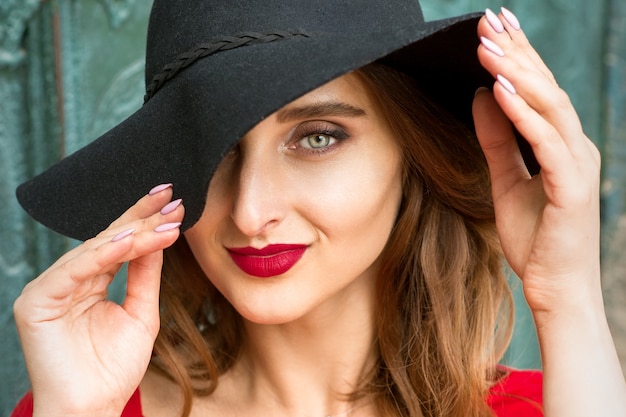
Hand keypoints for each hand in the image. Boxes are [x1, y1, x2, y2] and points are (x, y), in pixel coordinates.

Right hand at [13, 184, 183, 416]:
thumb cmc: (114, 368)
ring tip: (164, 220)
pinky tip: (131, 239)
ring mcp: (50, 289)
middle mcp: (67, 281)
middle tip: (171, 197)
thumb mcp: (141, 312)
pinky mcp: (37, 301)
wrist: (93, 410)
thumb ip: (145, 274)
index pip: (119, 244)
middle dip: (141, 217)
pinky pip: (75, 269)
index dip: (145, 221)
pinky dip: (104, 253)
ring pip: (96, 250)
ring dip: (133, 233)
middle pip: (107, 239)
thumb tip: (158, 236)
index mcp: (88, 282)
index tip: (174, 203)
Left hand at [472, 9, 601, 314]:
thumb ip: (497, 139)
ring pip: (550, 108)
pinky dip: (525, 115)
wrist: (554, 289)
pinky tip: (502, 91)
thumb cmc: (535, 239)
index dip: (517, 56)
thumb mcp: (505, 181)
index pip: (537, 90)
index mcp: (560, 145)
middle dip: (517, 52)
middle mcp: (575, 147)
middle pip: (545, 89)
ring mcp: (578, 166)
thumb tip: (482, 97)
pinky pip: (548, 143)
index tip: (492, 27)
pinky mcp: (573, 188)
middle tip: (489, 20)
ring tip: (488, 47)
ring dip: (519, 74)